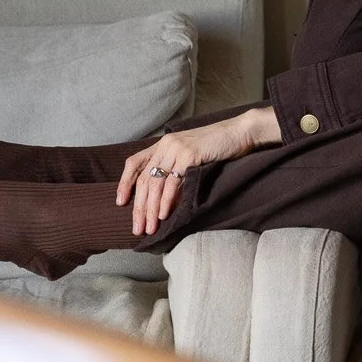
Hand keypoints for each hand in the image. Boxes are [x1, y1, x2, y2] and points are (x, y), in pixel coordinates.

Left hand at [117, 107, 282, 235]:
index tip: (121, 203)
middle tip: (138, 228)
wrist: (240, 132)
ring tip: (150, 228)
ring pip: (155, 184)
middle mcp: (166, 144)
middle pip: (144, 179)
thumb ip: (176, 170)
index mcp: (163, 144)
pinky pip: (172, 182)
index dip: (124, 183)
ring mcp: (176, 148)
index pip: (134, 163)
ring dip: (151, 209)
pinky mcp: (189, 155)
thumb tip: (165, 199)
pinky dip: (166, 201)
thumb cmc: (218, 147)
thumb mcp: (191, 156)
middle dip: (139, 207)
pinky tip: (164, 214)